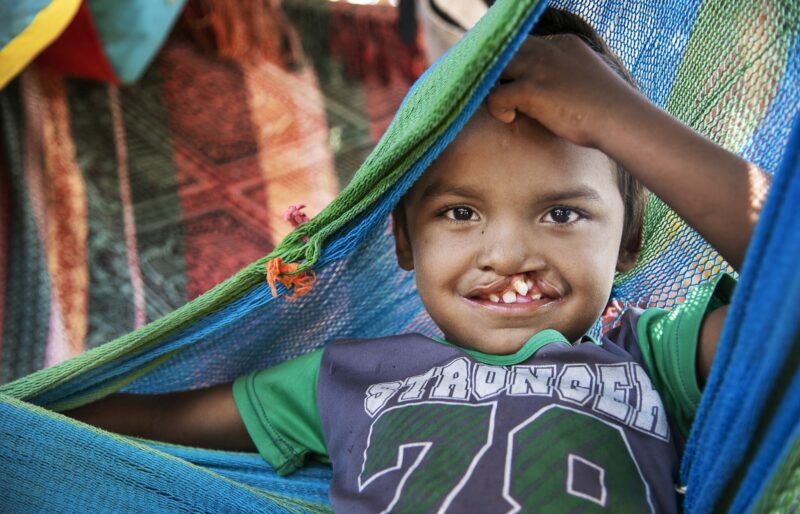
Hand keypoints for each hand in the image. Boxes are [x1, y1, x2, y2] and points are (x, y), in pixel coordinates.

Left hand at [486, 35, 643, 149]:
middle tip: (501, 94)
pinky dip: (497, 109)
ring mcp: (538, 68)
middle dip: (497, 70)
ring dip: (493, 87)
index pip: (524, 43)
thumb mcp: (587, 79)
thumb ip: (566, 74)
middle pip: (505, 50)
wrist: (622, 120)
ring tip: (505, 105)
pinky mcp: (531, 89)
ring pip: (495, 69)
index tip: (511, 81)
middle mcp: (548, 50)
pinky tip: (511, 118)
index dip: (513, 62)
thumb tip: (548, 90)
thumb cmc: (610, 109)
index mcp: (564, 44)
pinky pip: (495, 95)